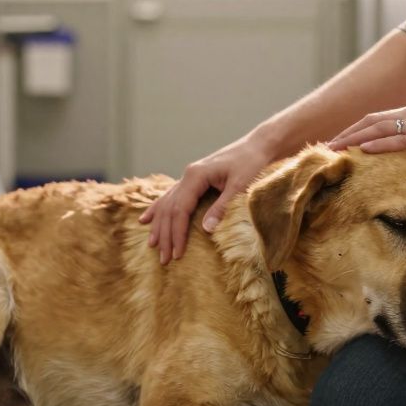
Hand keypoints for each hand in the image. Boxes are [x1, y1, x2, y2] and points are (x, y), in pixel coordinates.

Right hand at [139, 134, 276, 264]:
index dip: (177, 233)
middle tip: (164, 259)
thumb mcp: (241, 186)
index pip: (180, 209)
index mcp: (196, 175)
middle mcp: (188, 175)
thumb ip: (223, 206)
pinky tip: (146, 219)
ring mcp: (189, 177)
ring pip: (166, 203)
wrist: (259, 146)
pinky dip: (158, 209)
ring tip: (153, 245)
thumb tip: (206, 229)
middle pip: (169, 209)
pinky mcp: (194, 180)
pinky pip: (171, 197)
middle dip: (166, 235)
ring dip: (159, 225)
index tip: (177, 254)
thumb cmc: (252, 163)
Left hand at [328, 102, 405, 177]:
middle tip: (326, 147)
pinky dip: (377, 146)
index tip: (337, 143)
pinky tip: (361, 153)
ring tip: (334, 150)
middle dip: (346, 134)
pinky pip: (399, 141)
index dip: (355, 131)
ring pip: (379, 129)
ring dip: (354, 139)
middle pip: (371, 121)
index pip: (378, 120)